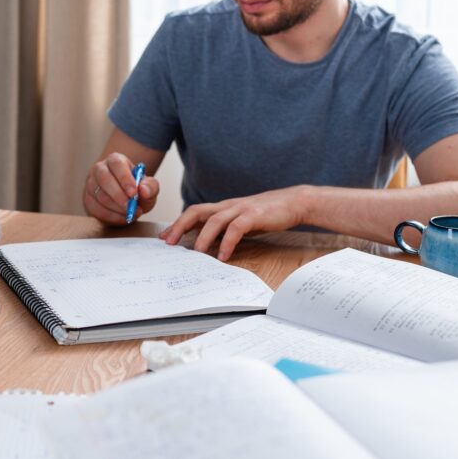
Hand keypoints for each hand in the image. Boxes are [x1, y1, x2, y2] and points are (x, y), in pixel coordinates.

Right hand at [83, 152, 159, 224]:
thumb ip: (151, 186)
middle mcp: (99, 169)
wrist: (126, 200)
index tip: (134, 193)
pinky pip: (96, 209)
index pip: (117, 165)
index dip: (125, 179)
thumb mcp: (149, 187)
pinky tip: (123, 218)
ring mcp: (91, 184)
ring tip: (132, 213)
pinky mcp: (88, 199)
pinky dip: (112, 217)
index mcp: (115, 160)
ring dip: (117, 208)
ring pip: (100, 196)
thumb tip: (143, 190)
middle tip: (131, 207)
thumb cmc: (137, 190)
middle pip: (104, 179)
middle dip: (119, 195)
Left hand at [159, 186, 308, 260]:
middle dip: (180, 226)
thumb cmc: (266, 213)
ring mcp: (240, 209)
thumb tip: (207, 243)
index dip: (177, 223)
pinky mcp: (254, 215)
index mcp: (223, 207)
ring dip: (203, 237)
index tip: (164, 237)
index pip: (194, 212)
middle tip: (169, 242)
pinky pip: (236, 228)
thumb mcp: (241, 220)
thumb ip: (225, 229)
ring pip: (214, 220)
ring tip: (196, 254)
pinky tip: (223, 256)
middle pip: (197, 211)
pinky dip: (228, 243)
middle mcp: (228, 206)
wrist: (293, 202)